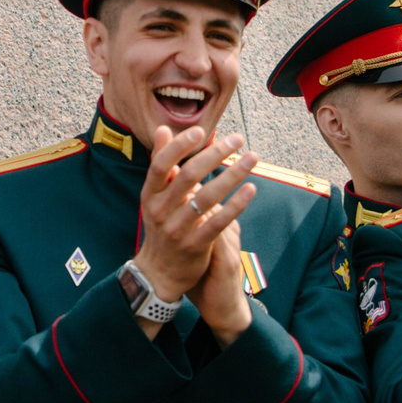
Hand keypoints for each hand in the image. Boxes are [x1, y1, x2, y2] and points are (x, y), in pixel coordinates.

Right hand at [132, 123, 257, 321]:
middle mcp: (160, 210)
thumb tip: (163, 129)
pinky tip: (251, 189)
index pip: (161, 164)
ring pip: (208, 197)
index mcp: (150, 194)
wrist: (158, 273)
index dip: (179, 146)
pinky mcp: (195, 245)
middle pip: (189, 176)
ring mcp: (177, 229)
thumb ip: (161, 163)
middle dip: (215, 154)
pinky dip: (236, 204)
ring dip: (233, 174)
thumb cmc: (160, 226)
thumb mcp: (154, 196)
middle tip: (237, 139)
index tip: (200, 131)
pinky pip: (219, 221)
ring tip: (252, 158)